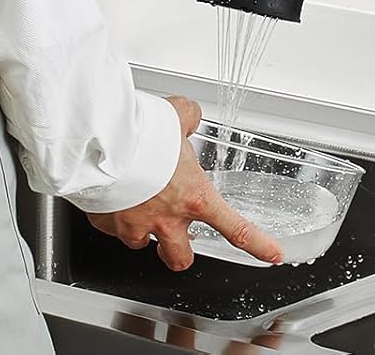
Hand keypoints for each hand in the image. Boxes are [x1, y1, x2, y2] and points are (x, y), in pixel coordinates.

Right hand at [85, 96, 282, 270]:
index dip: (257, 245)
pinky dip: (112, 216)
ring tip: (139, 208)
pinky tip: (112, 195)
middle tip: (180, 236)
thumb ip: (188, 118)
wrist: (102, 143)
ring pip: (142, 246)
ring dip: (143, 232)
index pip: (235, 228)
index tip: (272, 254)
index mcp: (194, 196)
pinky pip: (112, 228)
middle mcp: (167, 219)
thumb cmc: (142, 134)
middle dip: (181, 252)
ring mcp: (135, 226)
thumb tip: (189, 115)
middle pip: (181, 259)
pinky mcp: (108, 224)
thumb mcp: (177, 116)